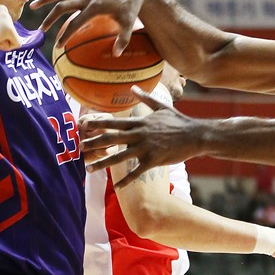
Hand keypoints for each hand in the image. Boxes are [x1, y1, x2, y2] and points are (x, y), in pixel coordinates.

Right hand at [0, 4, 20, 50]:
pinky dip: (6, 47)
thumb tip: (14, 37)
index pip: (7, 27)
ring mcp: (7, 18)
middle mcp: (4, 10)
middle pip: (12, 33)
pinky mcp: (9, 28)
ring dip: (2, 43)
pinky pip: (17, 44)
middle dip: (1, 39)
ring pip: (15, 39)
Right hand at [30, 0, 153, 55]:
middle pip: (62, 7)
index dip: (66, 35)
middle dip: (50, 19)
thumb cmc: (131, 7)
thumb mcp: (129, 23)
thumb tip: (116, 55)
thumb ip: (123, 39)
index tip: (58, 46)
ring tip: (33, 5)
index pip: (76, 23)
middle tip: (41, 30)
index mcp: (96, 7)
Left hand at [80, 86, 205, 185]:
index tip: (84, 126)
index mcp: (140, 122)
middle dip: (94, 143)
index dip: (98, 124)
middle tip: (79, 148)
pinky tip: (117, 186)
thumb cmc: (179, 121)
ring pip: (119, 157)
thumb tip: (133, 88)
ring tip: (89, 168)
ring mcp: (146, 148)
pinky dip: (126, 180)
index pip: (114, 122)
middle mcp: (140, 134)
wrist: (195, 135)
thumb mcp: (161, 107)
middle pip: (111, 139)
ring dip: (102, 163)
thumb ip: (145, 98)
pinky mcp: (153, 160)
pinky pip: (136, 172)